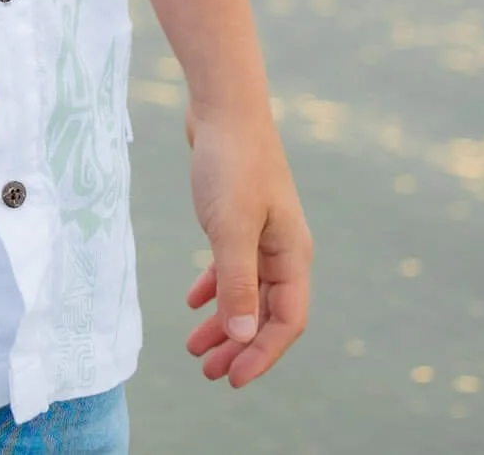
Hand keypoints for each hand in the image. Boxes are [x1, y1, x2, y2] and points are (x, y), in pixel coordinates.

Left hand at [182, 102, 311, 387]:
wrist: (222, 104)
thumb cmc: (231, 162)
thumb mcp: (230, 227)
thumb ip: (236, 284)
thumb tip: (241, 339)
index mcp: (291, 255)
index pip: (286, 322)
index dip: (262, 355)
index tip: (232, 379)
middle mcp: (283, 248)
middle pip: (266, 313)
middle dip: (239, 346)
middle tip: (208, 372)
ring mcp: (262, 232)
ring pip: (246, 292)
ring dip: (223, 322)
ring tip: (194, 349)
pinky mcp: (239, 215)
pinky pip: (231, 265)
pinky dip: (214, 286)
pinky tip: (191, 300)